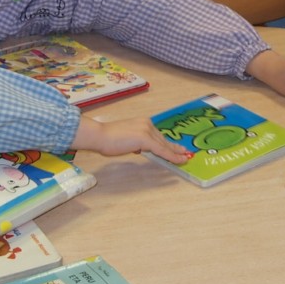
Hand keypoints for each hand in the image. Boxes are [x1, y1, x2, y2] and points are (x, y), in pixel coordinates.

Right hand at [74, 115, 190, 163]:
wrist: (100, 135)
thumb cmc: (107, 139)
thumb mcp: (126, 139)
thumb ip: (135, 142)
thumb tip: (140, 148)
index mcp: (142, 122)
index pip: (157, 135)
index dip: (167, 144)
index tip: (176, 148)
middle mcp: (147, 124)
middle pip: (162, 140)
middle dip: (174, 148)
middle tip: (184, 153)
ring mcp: (147, 130)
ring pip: (164, 145)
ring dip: (175, 153)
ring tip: (184, 158)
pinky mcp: (146, 139)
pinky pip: (162, 150)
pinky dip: (171, 156)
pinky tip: (179, 160)